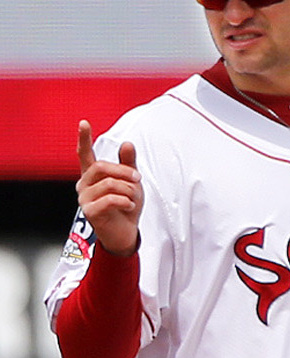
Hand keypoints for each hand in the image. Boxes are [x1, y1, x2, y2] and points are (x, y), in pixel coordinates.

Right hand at [75, 120, 142, 255]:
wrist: (125, 234)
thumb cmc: (126, 207)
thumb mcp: (131, 183)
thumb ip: (128, 164)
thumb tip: (127, 143)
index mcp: (92, 176)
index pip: (85, 154)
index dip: (84, 138)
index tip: (84, 122)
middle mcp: (84, 185)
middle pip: (102, 167)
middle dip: (124, 172)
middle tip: (138, 179)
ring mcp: (84, 199)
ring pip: (109, 184)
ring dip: (128, 189)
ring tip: (133, 198)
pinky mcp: (89, 212)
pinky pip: (110, 199)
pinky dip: (125, 202)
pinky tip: (129, 207)